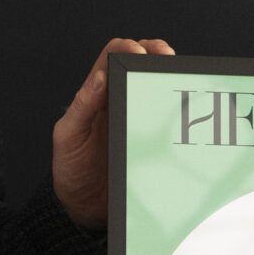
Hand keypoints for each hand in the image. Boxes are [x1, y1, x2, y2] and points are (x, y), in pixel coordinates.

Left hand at [52, 37, 174, 228]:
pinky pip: (167, 119)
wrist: (85, 207)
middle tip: (168, 58)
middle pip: (141, 64)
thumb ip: (81, 108)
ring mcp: (137, 118)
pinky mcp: (152, 139)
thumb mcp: (69, 137)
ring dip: (168, 77)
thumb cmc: (71, 169)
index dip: (128, 47)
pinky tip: (185, 109)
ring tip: (178, 78)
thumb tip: (100, 78)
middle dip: (157, 54)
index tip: (140, 52)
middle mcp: (118, 100)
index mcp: (96, 94)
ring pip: (156, 86)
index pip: (112, 56)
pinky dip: (177, 110)